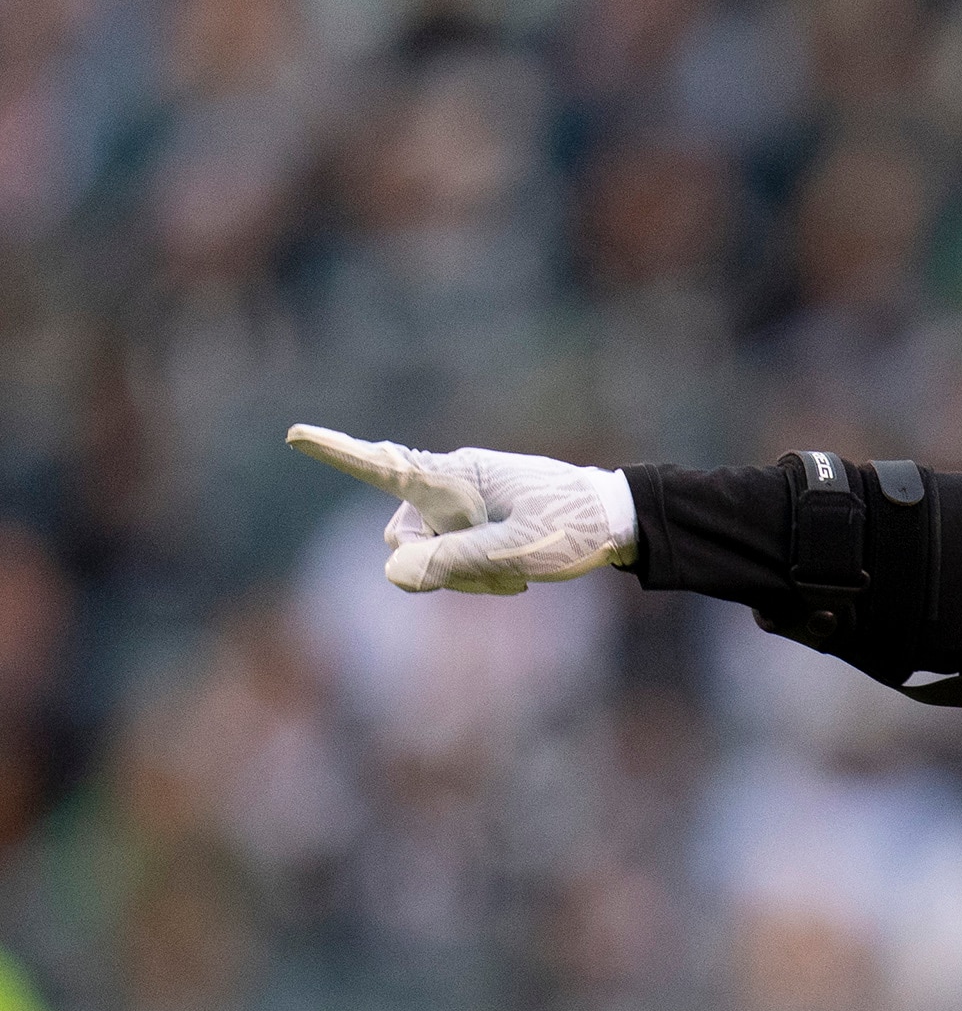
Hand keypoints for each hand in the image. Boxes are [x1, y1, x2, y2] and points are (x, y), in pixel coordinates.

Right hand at [285, 425, 637, 593]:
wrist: (618, 519)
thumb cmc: (570, 530)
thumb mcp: (513, 551)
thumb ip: (450, 561)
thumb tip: (392, 572)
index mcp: (455, 478)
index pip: (385, 465)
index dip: (338, 453)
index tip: (296, 434)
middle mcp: (451, 482)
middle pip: (403, 535)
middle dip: (434, 564)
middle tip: (500, 574)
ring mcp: (464, 500)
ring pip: (429, 551)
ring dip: (463, 573)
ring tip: (516, 576)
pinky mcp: (478, 517)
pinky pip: (454, 553)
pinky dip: (477, 571)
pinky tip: (516, 576)